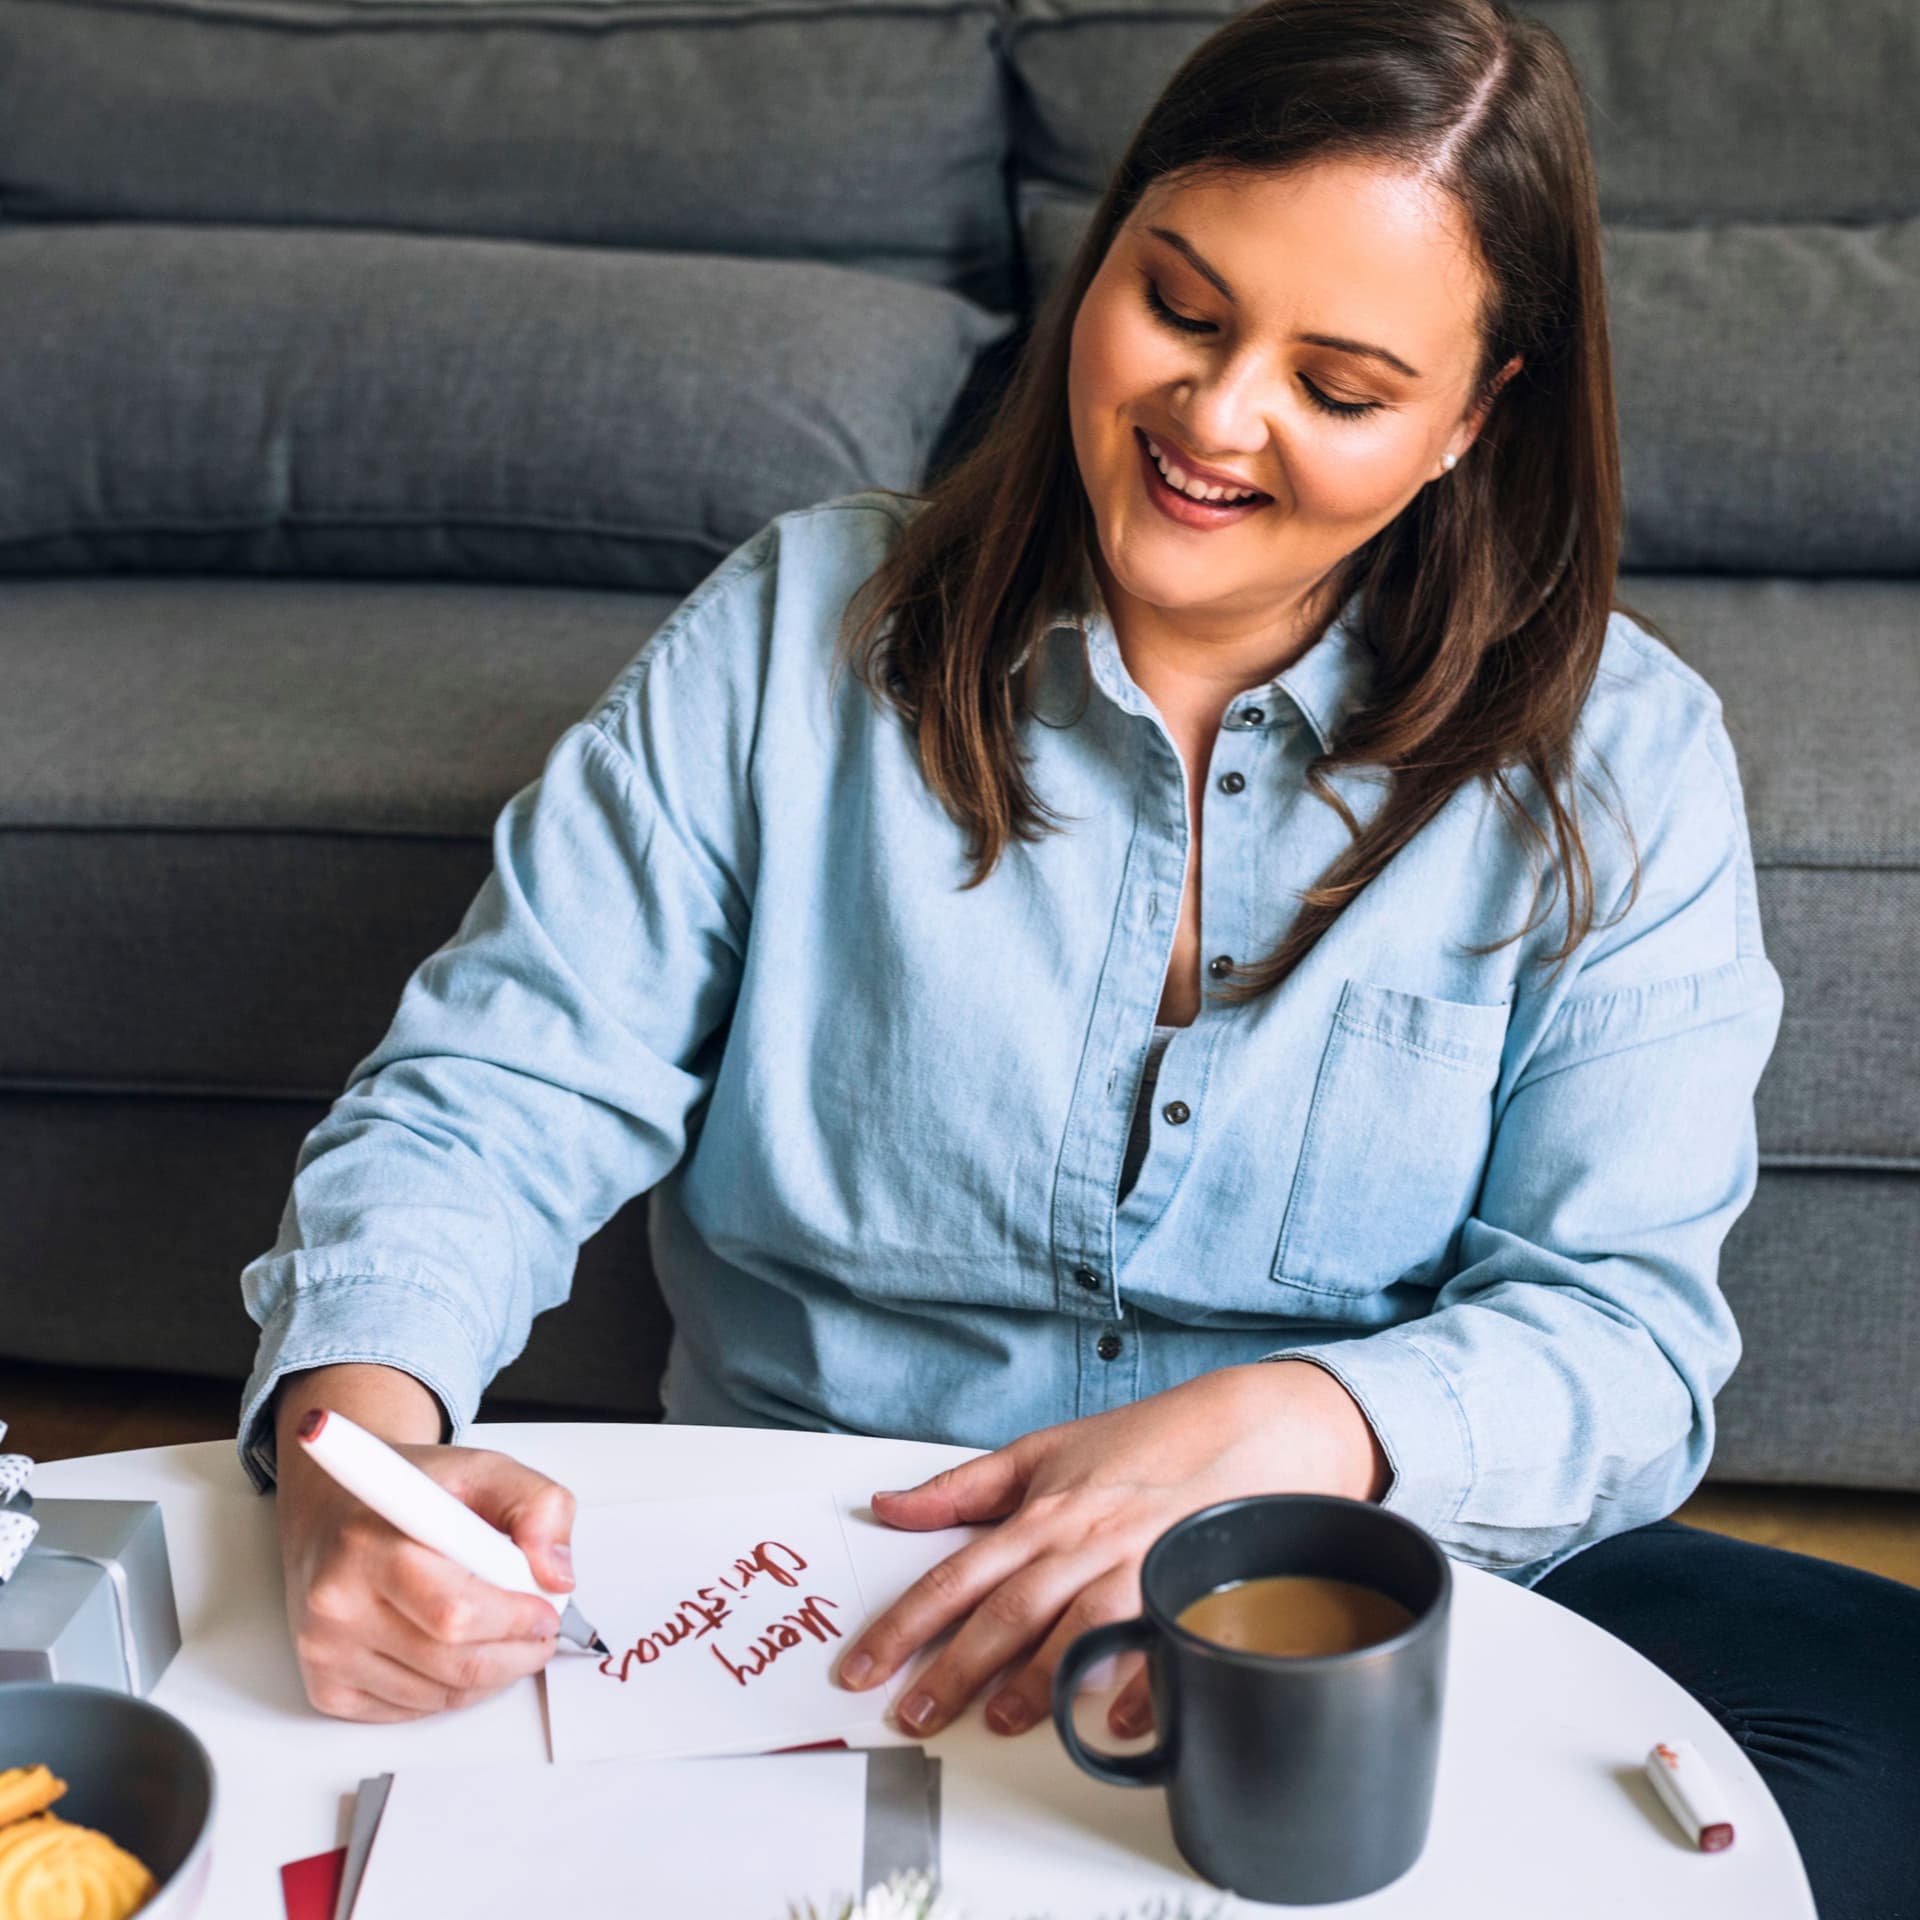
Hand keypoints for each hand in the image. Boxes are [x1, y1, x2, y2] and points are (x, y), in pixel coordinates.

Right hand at [278, 1432, 579, 1722]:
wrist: (334, 1511)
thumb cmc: (409, 1494)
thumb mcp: (484, 1471)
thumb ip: (538, 1507)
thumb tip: (556, 1575)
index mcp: (370, 1543)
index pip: (455, 1613)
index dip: (513, 1619)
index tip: (545, 1610)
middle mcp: (337, 1602)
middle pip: (453, 1662)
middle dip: (517, 1652)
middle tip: (540, 1629)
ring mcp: (326, 1651)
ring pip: (440, 1695)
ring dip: (493, 1674)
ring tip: (508, 1635)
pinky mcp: (326, 1688)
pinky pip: (415, 1710)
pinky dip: (454, 1690)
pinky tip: (461, 1651)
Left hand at [836, 1360, 1387, 1740]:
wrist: (1245, 1428)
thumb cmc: (1142, 1443)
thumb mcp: (1041, 1451)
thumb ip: (963, 1488)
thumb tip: (889, 1506)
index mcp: (1040, 1514)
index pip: (955, 1577)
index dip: (903, 1627)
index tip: (863, 1669)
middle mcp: (1081, 1543)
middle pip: (1004, 1612)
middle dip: (952, 1670)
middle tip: (912, 1715)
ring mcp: (1136, 1568)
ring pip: (1076, 1630)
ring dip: (1036, 1682)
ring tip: (999, 1721)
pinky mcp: (1186, 1589)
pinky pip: (1157, 1645)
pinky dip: (1138, 1684)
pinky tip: (1115, 1720)